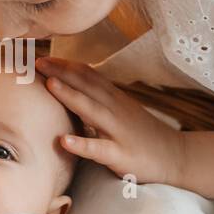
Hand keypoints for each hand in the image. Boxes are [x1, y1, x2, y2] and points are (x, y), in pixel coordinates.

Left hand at [35, 56, 183, 184]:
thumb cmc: (142, 133)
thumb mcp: (121, 110)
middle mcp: (115, 109)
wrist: (176, 155)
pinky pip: (98, 149)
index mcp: (113, 98)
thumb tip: (72, 87)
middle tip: (37, 64)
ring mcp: (117, 131)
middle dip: (61, 73)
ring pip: (91, 110)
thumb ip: (99, 98)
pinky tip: (64, 141)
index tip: (43, 58)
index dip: (66, 65)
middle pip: (86, 85)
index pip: (88, 75)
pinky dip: (81, 144)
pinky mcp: (120, 154)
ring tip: (49, 85)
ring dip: (70, 96)